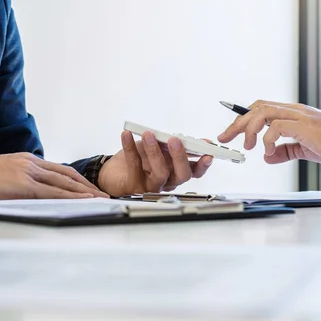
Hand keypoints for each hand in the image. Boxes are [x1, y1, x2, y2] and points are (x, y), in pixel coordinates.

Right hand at [0, 153, 108, 199]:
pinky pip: (53, 192)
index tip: (91, 189)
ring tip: (101, 200)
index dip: (78, 181)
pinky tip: (84, 201)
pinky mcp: (23, 185)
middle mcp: (31, 163)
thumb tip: (34, 196)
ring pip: (64, 183)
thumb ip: (21, 183)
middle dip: (88, 186)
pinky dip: (71, 196)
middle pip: (68, 175)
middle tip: (103, 195)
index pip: (60, 170)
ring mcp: (28, 172)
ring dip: (85, 192)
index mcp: (27, 161)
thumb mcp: (3, 176)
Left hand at [97, 131, 213, 196]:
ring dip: (155, 151)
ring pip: (160, 173)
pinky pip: (134, 166)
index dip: (203, 164)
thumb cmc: (138, 160)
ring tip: (148, 135)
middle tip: (175, 140)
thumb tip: (180, 137)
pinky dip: (130, 148)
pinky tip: (127, 135)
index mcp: (176, 172)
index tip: (208, 152)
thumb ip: (168, 144)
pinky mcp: (134, 186)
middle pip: (182, 175)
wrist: (113, 173)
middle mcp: (167, 182)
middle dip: (181, 157)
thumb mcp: (156, 149)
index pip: (194, 171)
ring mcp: (151, 186)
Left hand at [218, 100, 320, 164]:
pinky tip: (269, 151)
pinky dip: (268, 139)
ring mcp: (299, 116)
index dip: (242, 118)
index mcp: (292, 114)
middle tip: (225, 138)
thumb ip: (285, 151)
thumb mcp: (304, 149)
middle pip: (256, 108)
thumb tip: (267, 157)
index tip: (229, 132)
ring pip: (263, 113)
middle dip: (237, 123)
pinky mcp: (306, 126)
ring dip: (249, 129)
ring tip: (248, 147)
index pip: (260, 109)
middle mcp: (293, 110)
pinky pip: (278, 127)